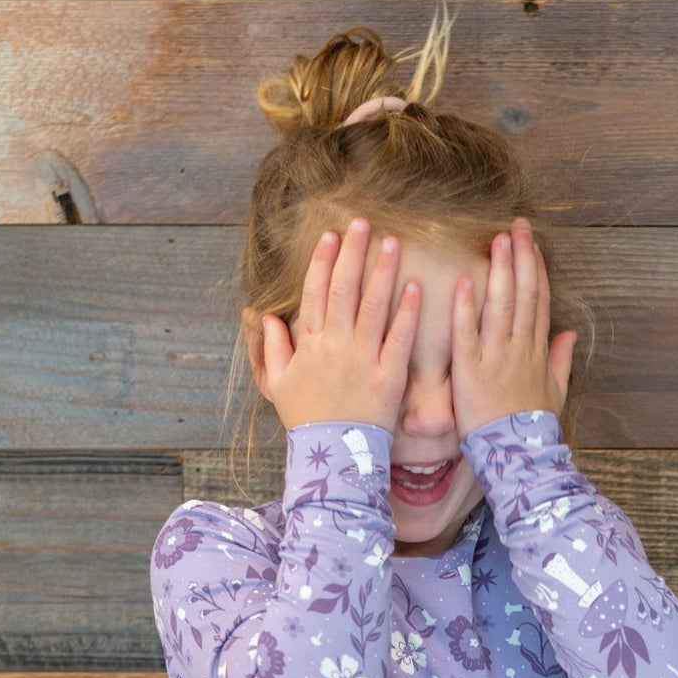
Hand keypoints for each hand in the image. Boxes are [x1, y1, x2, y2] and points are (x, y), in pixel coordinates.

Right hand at [248, 217, 420, 432]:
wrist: (333, 455)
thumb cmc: (306, 420)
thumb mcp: (278, 385)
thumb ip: (272, 349)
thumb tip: (264, 316)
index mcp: (309, 344)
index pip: (316, 292)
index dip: (324, 261)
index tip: (332, 235)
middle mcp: (335, 345)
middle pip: (345, 289)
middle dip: (354, 252)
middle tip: (364, 222)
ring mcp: (363, 359)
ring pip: (373, 306)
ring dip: (382, 271)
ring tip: (393, 242)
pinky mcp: (389, 376)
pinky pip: (399, 338)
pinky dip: (406, 312)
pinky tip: (413, 287)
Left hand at [451, 217, 576, 438]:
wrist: (519, 456)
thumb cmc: (534, 427)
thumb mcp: (555, 391)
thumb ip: (562, 359)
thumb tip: (570, 333)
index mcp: (538, 351)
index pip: (540, 300)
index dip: (536, 269)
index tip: (532, 243)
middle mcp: (520, 348)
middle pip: (525, 294)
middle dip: (521, 257)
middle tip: (516, 226)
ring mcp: (497, 357)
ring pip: (502, 306)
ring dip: (501, 271)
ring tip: (498, 240)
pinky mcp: (472, 371)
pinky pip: (469, 334)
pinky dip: (467, 307)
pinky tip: (464, 281)